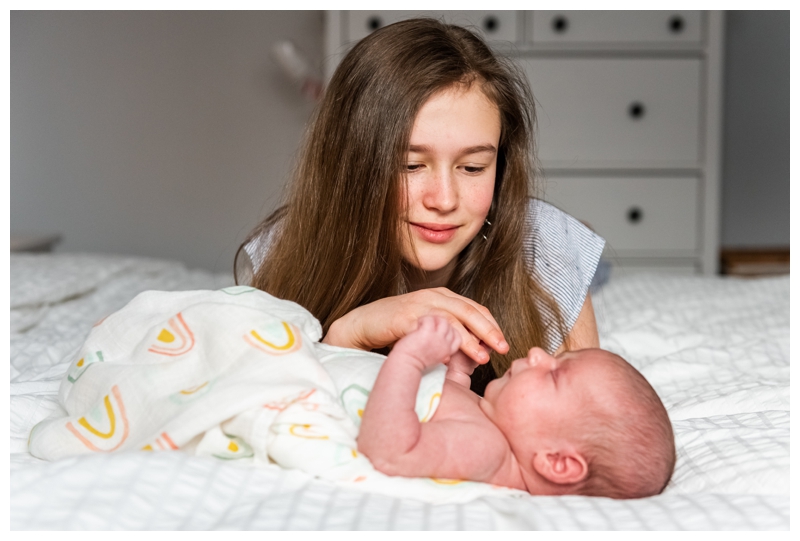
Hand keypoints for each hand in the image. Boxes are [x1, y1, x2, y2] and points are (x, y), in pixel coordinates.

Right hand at [323, 287, 508, 363]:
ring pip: (453, 319)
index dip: (492, 326)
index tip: (503, 344)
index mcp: (442, 297)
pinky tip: (451, 357)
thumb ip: (450, 336)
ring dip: (470, 340)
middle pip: (470, 311)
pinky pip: (430, 328)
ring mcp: (419, 304)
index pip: (476, 309)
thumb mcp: (429, 328)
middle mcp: (434, 296)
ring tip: (482, 357)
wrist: (362, 324)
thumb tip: (476, 355)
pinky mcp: (405, 317)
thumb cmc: (396, 329)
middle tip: (503, 348)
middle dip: (489, 331)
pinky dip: (443, 342)